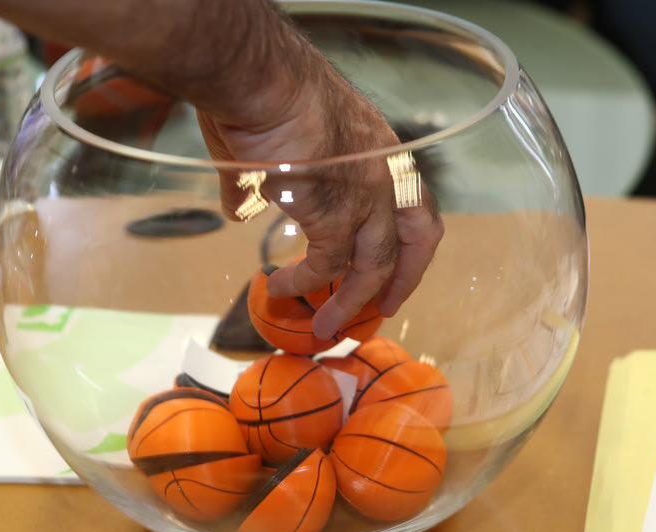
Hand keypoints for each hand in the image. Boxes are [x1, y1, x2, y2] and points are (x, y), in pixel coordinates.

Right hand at [198, 52, 443, 339]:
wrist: (258, 80)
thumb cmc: (264, 93)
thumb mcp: (283, 139)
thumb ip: (264, 182)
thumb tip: (238, 207)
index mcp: (381, 150)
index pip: (415, 203)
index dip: (408, 241)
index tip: (394, 267)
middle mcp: (386, 174)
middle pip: (417, 240)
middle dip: (404, 280)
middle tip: (384, 309)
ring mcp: (365, 196)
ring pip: (373, 266)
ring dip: (350, 302)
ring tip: (325, 327)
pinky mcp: (333, 214)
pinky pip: (324, 267)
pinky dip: (304, 284)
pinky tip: (280, 288)